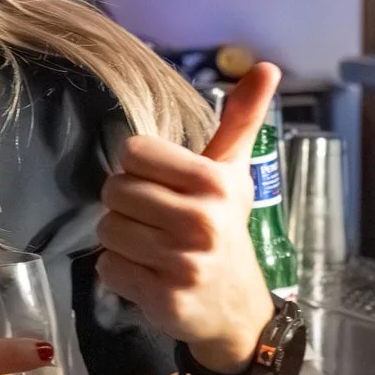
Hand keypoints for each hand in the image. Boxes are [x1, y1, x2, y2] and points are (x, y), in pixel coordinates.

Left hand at [98, 63, 280, 373]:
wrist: (236, 308)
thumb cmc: (225, 228)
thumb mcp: (234, 173)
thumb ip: (241, 119)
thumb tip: (267, 66)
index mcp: (215, 182)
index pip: (133, 153)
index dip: (140, 169)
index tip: (163, 186)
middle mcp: (201, 220)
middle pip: (115, 190)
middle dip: (127, 206)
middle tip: (155, 220)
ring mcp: (183, 262)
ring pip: (107, 230)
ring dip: (121, 239)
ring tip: (152, 247)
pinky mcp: (163, 297)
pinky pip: (107, 268)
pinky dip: (119, 271)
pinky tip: (147, 273)